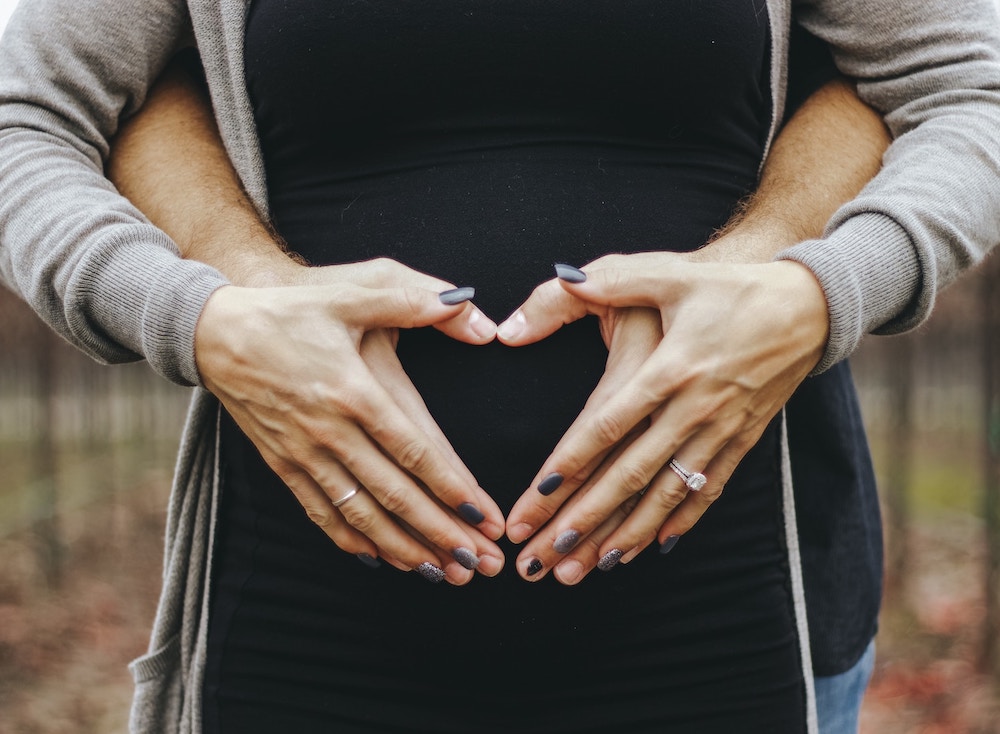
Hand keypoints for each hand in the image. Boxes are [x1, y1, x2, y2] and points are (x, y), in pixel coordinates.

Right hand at [195, 258, 505, 583]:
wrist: (214, 331)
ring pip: (361, 515)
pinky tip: (380, 559)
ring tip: (442, 573)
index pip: (414, 452)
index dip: (452, 489)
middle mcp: (329, 431)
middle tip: (480, 564)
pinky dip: (353, 541)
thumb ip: (416, 300)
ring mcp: (303, 454)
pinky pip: (321, 514)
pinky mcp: (283, 465)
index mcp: (353, 391)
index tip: (485, 518)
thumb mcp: (353, 291)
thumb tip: (474, 314)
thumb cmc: (290, 310)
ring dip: (404, 548)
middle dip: (441, 534)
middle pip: (394, 495)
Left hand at [498, 252, 828, 581]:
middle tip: (543, 558)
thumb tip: (550, 291)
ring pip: (665, 493)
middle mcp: (694, 407)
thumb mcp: (666, 272)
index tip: (534, 500)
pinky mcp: (743, 439)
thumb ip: (603, 283)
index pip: (606, 428)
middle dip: (582, 520)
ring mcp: (721, 429)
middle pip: (628, 474)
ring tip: (586, 568)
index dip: (567, 466)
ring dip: (625, 535)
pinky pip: (707, 490)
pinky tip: (654, 547)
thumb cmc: (729, 285)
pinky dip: (679, 521)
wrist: (811, 304)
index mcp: (670, 368)